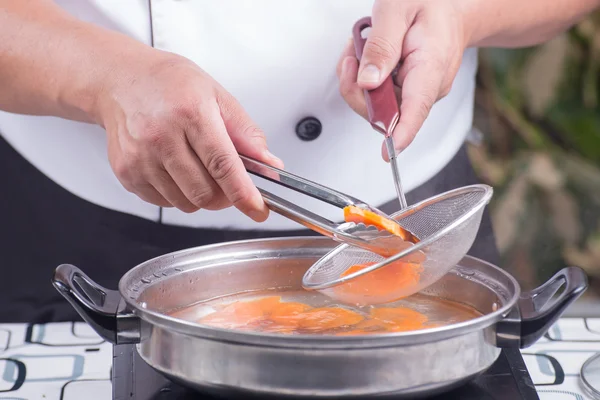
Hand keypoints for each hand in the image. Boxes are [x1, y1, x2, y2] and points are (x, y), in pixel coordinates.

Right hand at [95, 50, 282, 221]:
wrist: (121, 80)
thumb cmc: (169, 84)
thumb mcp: (216, 95)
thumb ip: (246, 133)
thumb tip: (269, 165)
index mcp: (190, 112)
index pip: (222, 164)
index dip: (243, 193)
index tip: (257, 209)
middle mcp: (161, 136)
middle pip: (204, 192)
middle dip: (225, 197)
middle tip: (228, 183)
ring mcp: (140, 157)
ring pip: (185, 203)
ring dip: (201, 196)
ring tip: (197, 167)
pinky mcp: (126, 172)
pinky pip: (164, 202)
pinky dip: (178, 194)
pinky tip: (175, 168)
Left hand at [337, 0, 467, 159]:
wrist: (451, 10)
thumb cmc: (430, 5)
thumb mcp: (398, 10)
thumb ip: (381, 46)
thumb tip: (367, 82)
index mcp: (431, 66)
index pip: (417, 108)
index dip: (401, 132)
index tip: (389, 151)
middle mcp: (428, 87)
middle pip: (384, 111)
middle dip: (357, 88)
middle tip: (354, 53)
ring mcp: (418, 94)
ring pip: (376, 106)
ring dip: (359, 79)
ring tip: (363, 47)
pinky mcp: (407, 94)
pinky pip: (379, 98)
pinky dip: (366, 79)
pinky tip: (369, 57)